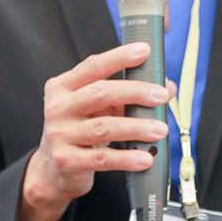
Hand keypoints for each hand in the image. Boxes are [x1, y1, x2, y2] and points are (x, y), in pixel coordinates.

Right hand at [18, 42, 171, 220]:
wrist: (54, 169)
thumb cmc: (81, 130)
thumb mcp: (100, 108)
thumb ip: (129, 95)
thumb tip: (167, 87)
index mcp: (63, 86)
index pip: (93, 66)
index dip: (119, 57)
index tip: (144, 51)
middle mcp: (58, 107)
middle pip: (100, 93)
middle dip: (135, 92)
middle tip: (161, 96)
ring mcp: (59, 134)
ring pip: (103, 127)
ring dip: (136, 128)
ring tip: (161, 130)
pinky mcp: (66, 160)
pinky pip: (101, 158)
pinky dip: (126, 158)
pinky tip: (145, 158)